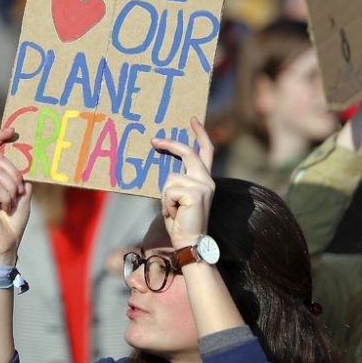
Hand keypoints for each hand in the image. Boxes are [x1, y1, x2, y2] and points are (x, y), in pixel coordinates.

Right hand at [0, 127, 32, 264]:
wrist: (7, 241)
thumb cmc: (15, 218)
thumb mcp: (24, 192)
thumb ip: (22, 175)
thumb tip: (28, 156)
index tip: (11, 129)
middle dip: (15, 173)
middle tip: (20, 190)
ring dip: (12, 187)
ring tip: (12, 202)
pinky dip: (6, 197)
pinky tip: (5, 208)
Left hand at [150, 117, 214, 249]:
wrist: (190, 243)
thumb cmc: (181, 222)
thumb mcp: (178, 197)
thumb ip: (176, 182)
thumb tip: (164, 168)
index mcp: (205, 179)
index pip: (206, 151)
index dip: (200, 134)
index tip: (193, 119)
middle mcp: (207, 180)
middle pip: (188, 152)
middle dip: (170, 144)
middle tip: (154, 140)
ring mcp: (203, 185)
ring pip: (170, 178)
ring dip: (165, 196)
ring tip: (172, 210)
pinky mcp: (195, 193)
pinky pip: (169, 189)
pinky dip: (166, 203)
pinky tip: (175, 214)